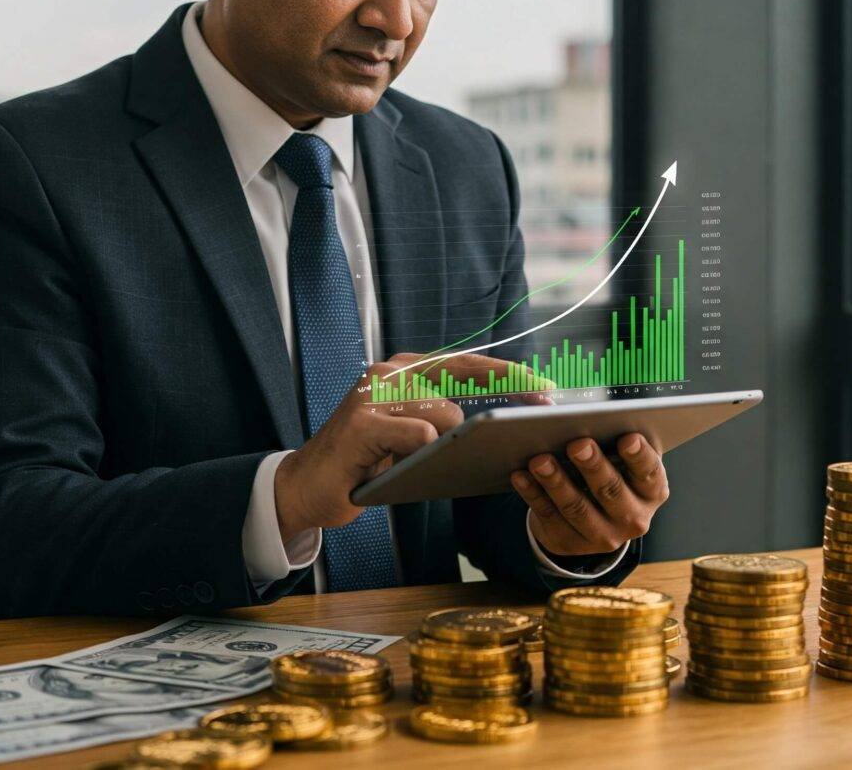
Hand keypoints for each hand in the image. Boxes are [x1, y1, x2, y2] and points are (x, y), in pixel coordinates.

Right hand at [274, 352, 552, 540]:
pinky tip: (402, 463)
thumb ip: (444, 421)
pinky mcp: (362, 422)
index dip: (507, 372)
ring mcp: (373, 393)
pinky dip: (422, 450)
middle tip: (545, 400)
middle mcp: (389, 372)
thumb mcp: (410, 436)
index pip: (464, 363)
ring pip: (445, 410)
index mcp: (404, 371)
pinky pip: (419, 433)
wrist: (305, 487)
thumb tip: (501, 425)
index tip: (546, 386)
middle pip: (464, 371)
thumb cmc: (365, 464)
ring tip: (424, 460)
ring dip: (448, 442)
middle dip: (509, 385)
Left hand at [510, 434, 668, 558]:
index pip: (650, 473)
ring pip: (577, 508)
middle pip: (611, 491)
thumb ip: (604, 431)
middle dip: (593, 466)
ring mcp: (603, 535)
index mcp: (652, 491)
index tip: (628, 437)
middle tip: (577, 444)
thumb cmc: (608, 470)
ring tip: (540, 460)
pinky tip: (521, 475)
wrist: (594, 517)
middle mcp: (633, 517)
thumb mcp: (617, 454)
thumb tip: (561, 406)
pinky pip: (549, 516)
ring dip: (556, 482)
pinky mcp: (570, 542)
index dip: (639, 456)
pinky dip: (533, 494)